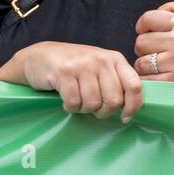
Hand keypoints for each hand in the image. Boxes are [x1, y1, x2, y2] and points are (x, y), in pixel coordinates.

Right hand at [12, 41, 143, 121]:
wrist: (39, 57)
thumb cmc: (74, 67)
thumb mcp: (99, 68)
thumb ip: (116, 82)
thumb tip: (131, 108)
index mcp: (115, 59)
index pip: (134, 86)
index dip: (133, 106)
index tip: (125, 117)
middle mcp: (101, 60)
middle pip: (113, 100)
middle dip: (103, 111)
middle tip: (93, 109)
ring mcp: (82, 65)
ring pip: (93, 103)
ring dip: (84, 109)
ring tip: (78, 100)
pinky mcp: (63, 72)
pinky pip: (74, 102)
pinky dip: (70, 107)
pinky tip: (66, 100)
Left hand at [133, 8, 173, 87]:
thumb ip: (172, 13)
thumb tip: (147, 21)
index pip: (147, 19)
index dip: (144, 26)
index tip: (148, 33)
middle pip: (140, 43)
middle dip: (146, 49)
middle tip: (159, 53)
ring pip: (141, 64)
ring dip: (148, 67)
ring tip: (164, 67)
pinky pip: (147, 81)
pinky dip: (151, 82)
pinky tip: (163, 79)